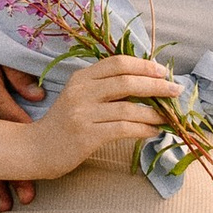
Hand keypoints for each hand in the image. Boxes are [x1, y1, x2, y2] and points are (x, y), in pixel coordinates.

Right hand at [25, 58, 176, 177]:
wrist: (36, 149)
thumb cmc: (63, 124)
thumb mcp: (79, 97)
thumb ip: (104, 87)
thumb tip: (145, 84)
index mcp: (81, 77)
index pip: (117, 62)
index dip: (143, 65)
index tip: (163, 72)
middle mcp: (81, 91)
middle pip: (127, 81)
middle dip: (156, 85)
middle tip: (176, 91)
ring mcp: (83, 113)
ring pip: (129, 108)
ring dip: (154, 112)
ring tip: (169, 117)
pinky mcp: (86, 135)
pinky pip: (123, 129)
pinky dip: (143, 129)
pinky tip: (154, 132)